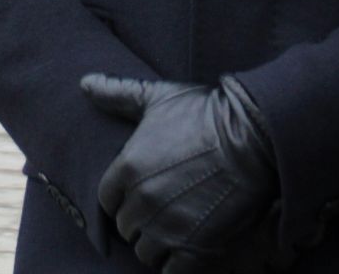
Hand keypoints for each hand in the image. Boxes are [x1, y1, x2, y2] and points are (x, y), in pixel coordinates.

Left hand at [81, 73, 278, 270]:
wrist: (253, 136)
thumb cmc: (205, 113)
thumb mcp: (158, 97)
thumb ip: (117, 94)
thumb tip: (85, 83)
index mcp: (128, 168)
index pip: (107, 200)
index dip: (123, 197)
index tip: (142, 192)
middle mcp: (142, 201)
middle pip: (127, 227)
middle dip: (142, 219)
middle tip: (166, 207)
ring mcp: (167, 228)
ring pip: (146, 251)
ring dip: (159, 243)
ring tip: (179, 226)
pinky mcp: (194, 249)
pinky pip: (171, 272)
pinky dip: (177, 264)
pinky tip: (191, 247)